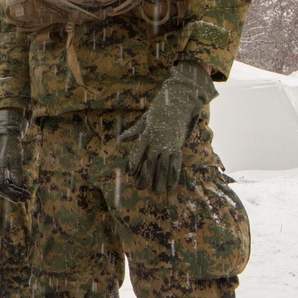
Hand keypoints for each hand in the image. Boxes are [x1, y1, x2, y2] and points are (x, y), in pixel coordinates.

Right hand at [0, 108, 30, 201]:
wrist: (5, 134)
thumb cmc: (10, 146)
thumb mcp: (15, 160)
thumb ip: (16, 174)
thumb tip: (19, 186)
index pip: (1, 188)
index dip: (10, 195)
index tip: (20, 200)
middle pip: (2, 188)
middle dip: (14, 194)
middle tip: (26, 198)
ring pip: (4, 184)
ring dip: (15, 190)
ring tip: (26, 193)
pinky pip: (5, 179)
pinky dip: (13, 184)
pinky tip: (21, 187)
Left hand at [118, 60, 217, 193]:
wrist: (178, 105)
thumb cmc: (157, 114)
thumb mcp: (143, 121)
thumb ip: (133, 132)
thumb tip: (119, 140)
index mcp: (147, 135)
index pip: (138, 150)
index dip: (134, 162)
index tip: (129, 173)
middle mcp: (158, 142)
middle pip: (150, 161)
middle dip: (145, 176)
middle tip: (140, 188)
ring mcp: (168, 145)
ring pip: (164, 166)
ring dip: (160, 180)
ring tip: (156, 192)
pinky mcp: (178, 148)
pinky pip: (176, 164)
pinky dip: (174, 176)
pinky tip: (171, 186)